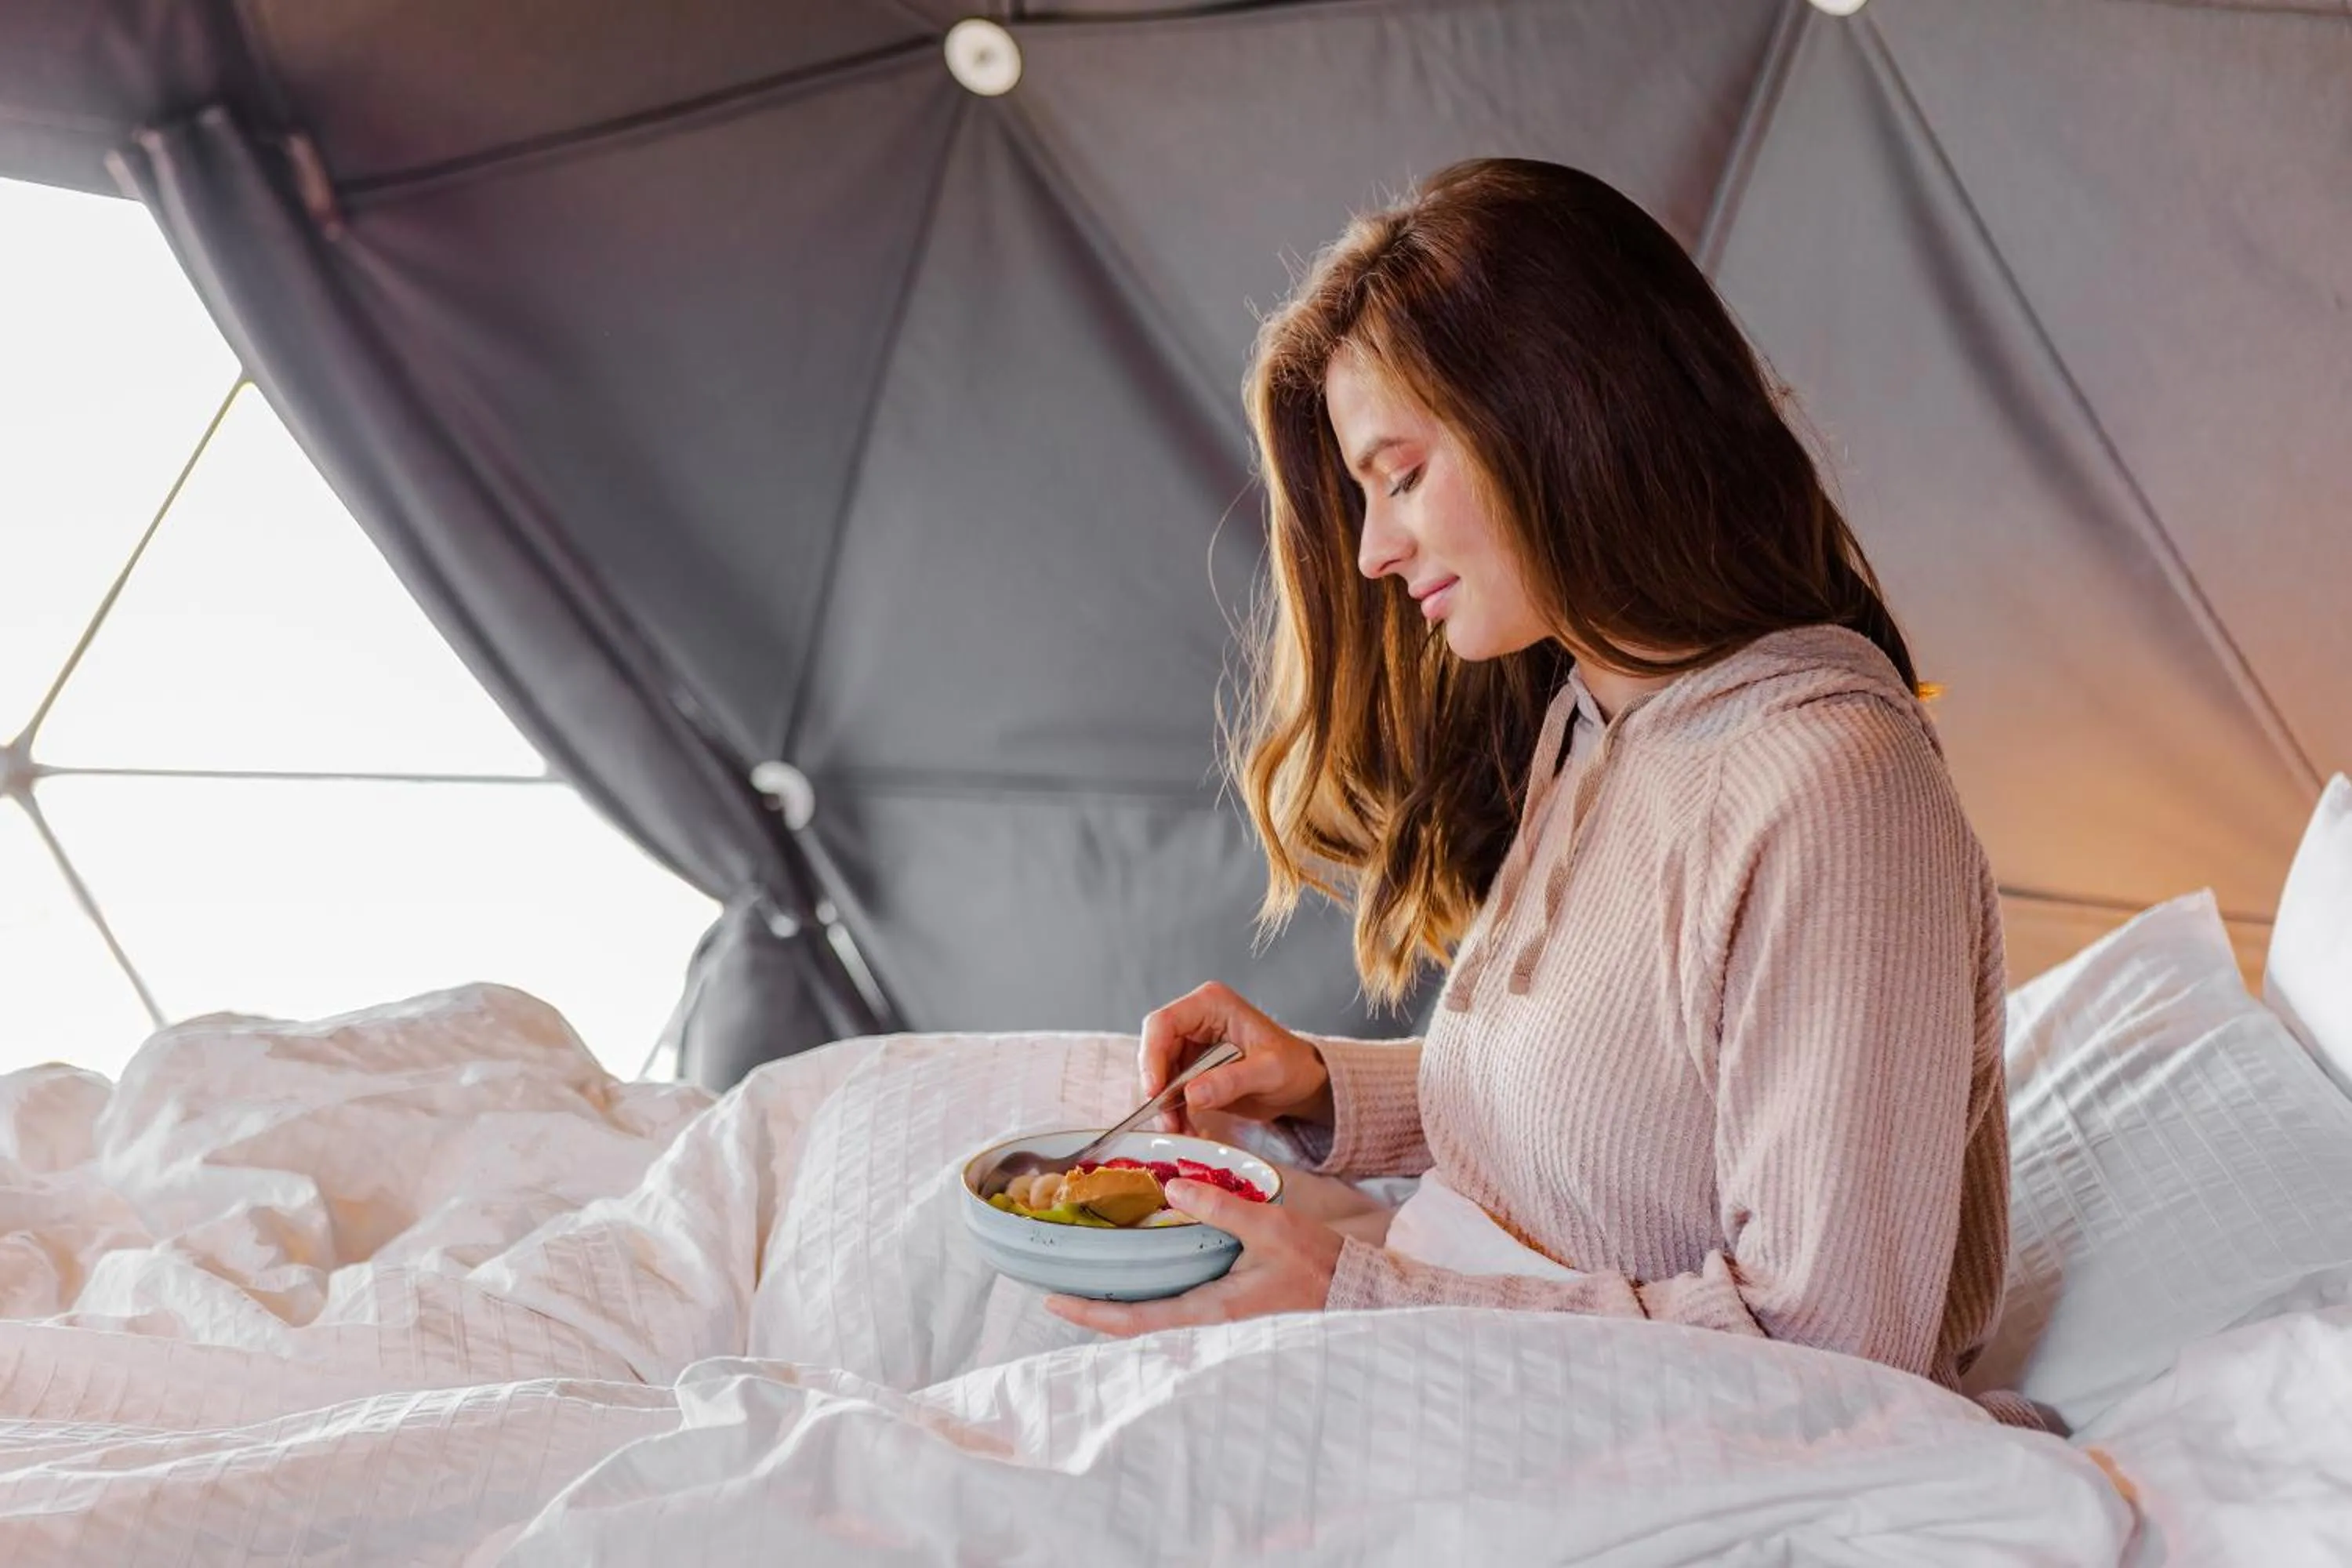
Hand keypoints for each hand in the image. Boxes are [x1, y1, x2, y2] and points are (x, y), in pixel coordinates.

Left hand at [1042, 1179, 1344, 1335]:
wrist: (1353, 1289)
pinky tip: (1136, 1269)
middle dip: (1094, 1308)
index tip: (1054, 1300)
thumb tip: (1173, 1186)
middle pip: (1135, 1324)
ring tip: (1084, 1276)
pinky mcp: (1224, 1306)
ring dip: (1117, 1300)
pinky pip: (1173, 1304)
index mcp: (1210, 1309)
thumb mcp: (1269, 1227)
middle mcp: (1205, 1321)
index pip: (1137, 1321)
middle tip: (1055, 1285)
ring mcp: (1214, 1316)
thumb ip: (1221, 1207)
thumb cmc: (1316, 1263)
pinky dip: (1146, 1291)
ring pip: (1153, 1315)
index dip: (1092, 1314)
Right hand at [1140, 982, 1332, 1135]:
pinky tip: (1186, 1128)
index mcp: (1212, 1004)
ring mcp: (1192, 1042)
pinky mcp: (1192, 1067)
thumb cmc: (1294, 1066)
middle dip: (1157, 1087)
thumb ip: (1232, 1081)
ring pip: (1159, 1072)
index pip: (1164, 1023)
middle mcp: (1196, 1018)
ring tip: (1178, 1130)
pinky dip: (1173, 1110)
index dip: (1152, 1056)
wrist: (1304, 1083)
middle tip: (1166, 1120)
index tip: (1155, 1091)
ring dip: (1163, 1104)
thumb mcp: (1269, 1072)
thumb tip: (1191, 1094)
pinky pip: (1171, 1089)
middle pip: (1155, 1049)